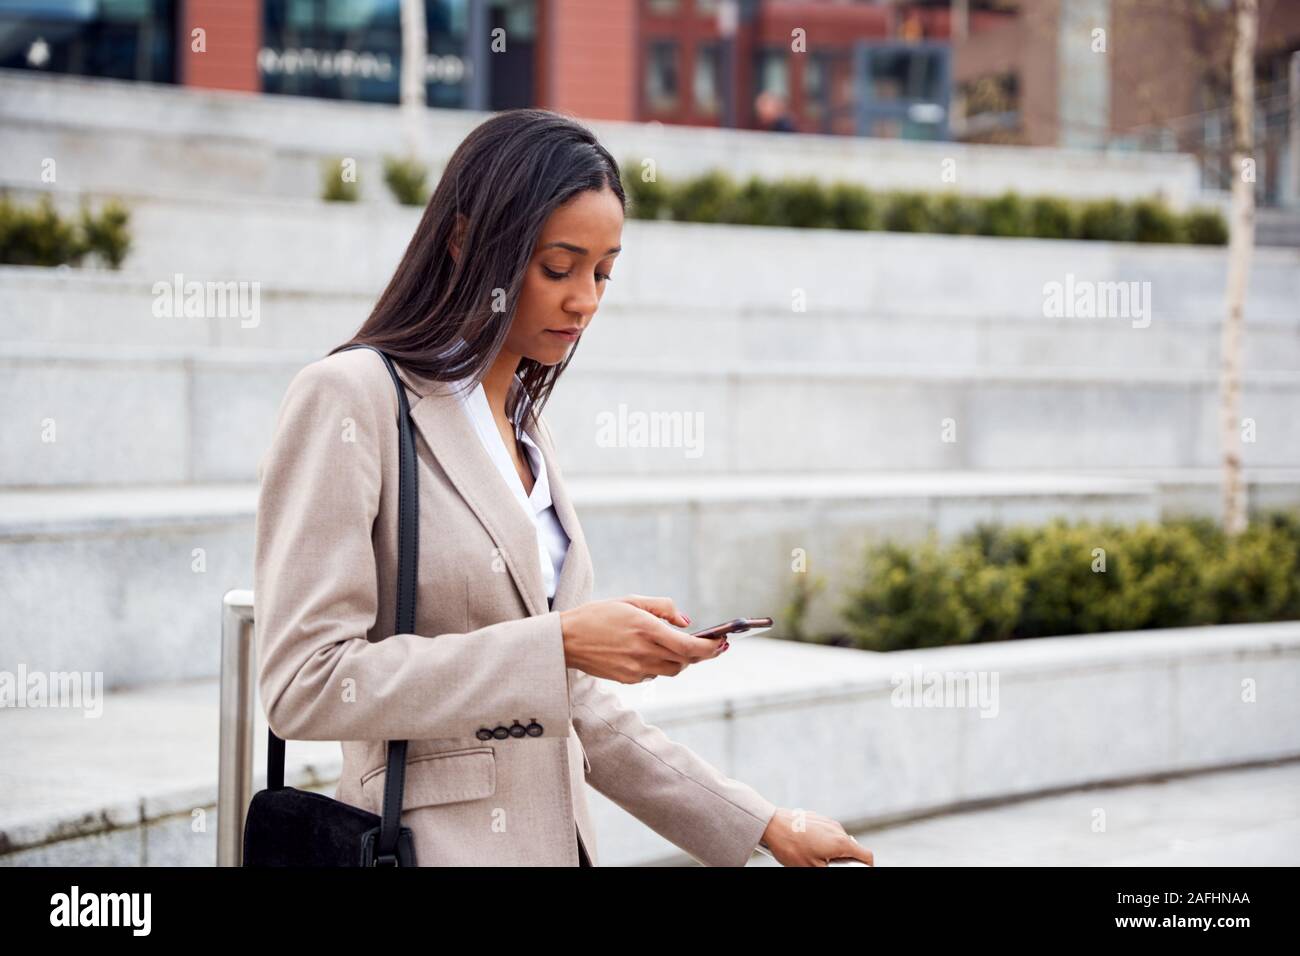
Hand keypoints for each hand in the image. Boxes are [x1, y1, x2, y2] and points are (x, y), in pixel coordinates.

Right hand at [559, 593, 725, 683]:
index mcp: (646, 628)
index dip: (711, 648)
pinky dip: (660, 665)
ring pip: (673, 670)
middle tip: (712, 646)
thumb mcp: (631, 600)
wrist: (565, 639)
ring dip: (682, 661)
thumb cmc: (599, 615)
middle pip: (686, 662)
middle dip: (702, 655)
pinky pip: (654, 674)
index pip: (689, 647)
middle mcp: (643, 651)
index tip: (722, 643)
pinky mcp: (628, 679)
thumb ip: (663, 607)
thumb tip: (687, 622)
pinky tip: (653, 653)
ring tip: (683, 648)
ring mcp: (636, 669)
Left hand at [759, 808, 874, 866]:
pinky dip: (823, 843)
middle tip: (829, 867)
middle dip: (844, 861)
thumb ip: (833, 871)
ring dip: (832, 852)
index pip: (866, 856)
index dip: (867, 867)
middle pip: (851, 849)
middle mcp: (837, 829)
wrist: (771, 825)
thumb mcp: (814, 868)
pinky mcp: (816, 818)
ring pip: (837, 841)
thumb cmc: (791, 848)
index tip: (857, 871)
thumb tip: (839, 867)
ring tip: (814, 858)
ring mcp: (827, 822)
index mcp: (841, 842)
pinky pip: (826, 833)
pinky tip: (807, 848)